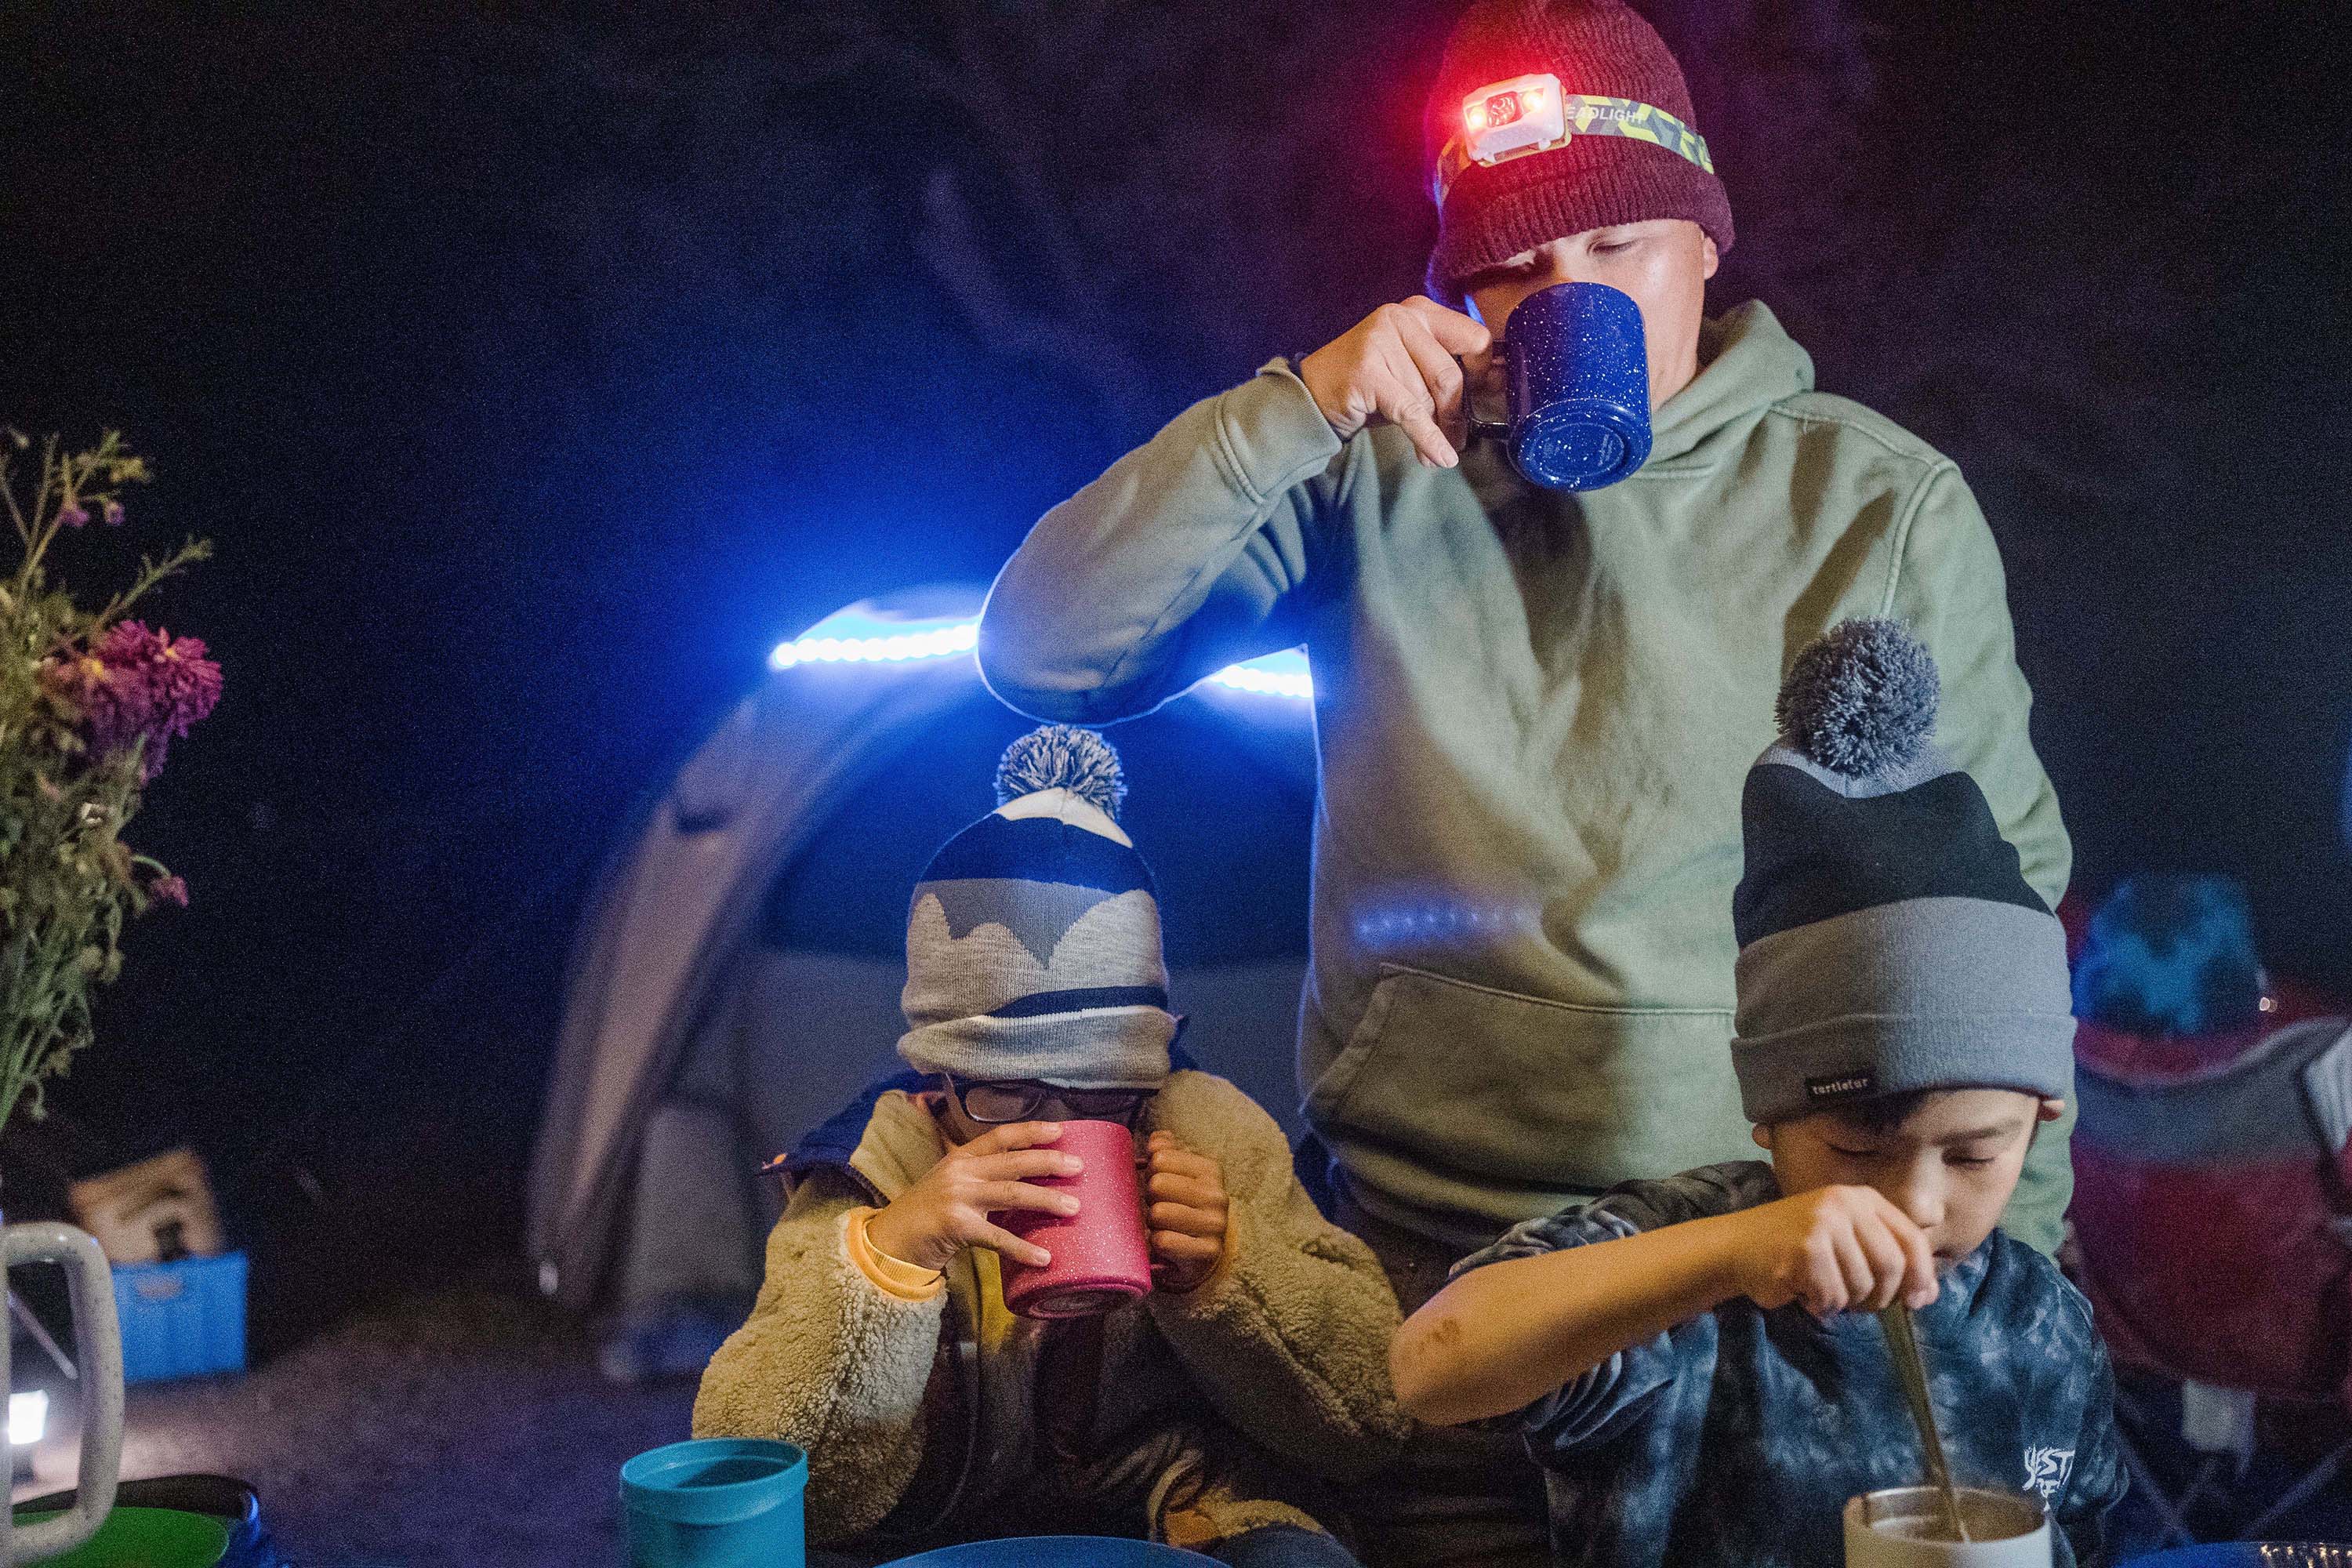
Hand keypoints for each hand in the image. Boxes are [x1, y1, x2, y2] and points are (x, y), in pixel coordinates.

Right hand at [865, 1121, 1078, 1272]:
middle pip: (1013, 1161)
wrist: (890, 1240)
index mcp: (961, 1158)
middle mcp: (960, 1172)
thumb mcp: (949, 1182)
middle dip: (1049, 1162)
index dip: (1031, 1131)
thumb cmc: (926, 1213)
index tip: (1061, 1129)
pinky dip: (1022, 1248)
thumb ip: (979, 1174)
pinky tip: (1045, 1257)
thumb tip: (1024, 1174)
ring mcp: (958, 1198)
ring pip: (1012, 1194)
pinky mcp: (956, 1227)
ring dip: (1046, 1200)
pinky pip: (997, 1238)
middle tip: (1080, 1166)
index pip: (1000, 1136)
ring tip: (1075, 1207)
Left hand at [1144, 1131, 1228, 1291]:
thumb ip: (1166, 1151)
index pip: (1160, 1158)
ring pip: (1158, 1213)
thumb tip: (1156, 1141)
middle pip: (1157, 1184)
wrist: (1205, 1255)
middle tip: (1161, 1208)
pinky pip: (1164, 1241)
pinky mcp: (1208, 1251)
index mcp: (1210, 1170)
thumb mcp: (1178, 1176)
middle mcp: (1217, 1195)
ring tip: (1164, 1227)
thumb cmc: (1184, 1209)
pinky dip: (1157, 1243)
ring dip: (1153, 1223)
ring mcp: (1215, 1224)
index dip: (1151, 1172)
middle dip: (1151, 1198)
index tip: (1160, 1187)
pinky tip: (1168, 1245)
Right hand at [1297, 297, 1492, 468]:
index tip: (1481, 398)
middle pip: (1450, 375)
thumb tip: (1497, 383)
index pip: (1473, 338)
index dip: (1482, 374)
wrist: (1312, 394)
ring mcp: (1380, 341)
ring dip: (1438, 431)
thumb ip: (1447, 369)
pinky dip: (1428, 439)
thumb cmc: (1370, 384)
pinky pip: (1410, 412)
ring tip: (1437, 451)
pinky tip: (1438, 457)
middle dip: (1457, 414)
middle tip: (1459, 438)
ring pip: (1428, 397)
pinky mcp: (1367, 372)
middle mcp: (1401, 318)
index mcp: (1419, 311)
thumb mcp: (1412, 367)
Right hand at [1728, 1186, 1939, 1318]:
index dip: (1921, 1276)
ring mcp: (1823, 1224)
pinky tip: (1802, 1292)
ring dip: (1844, 1303)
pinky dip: (1820, 1306)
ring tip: (1821, 1289)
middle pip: (1892, 1267)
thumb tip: (1928, 1295)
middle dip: (1878, 1297)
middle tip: (1855, 1303)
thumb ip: (1890, 1263)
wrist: (1736, 1247)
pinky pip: (1833, 1297)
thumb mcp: (1849, 1244)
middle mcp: (1845, 1203)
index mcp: (1862, 1198)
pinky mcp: (1805, 1250)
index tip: (1914, 1302)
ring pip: (1863, 1287)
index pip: (1912, 1240)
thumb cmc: (1797, 1248)